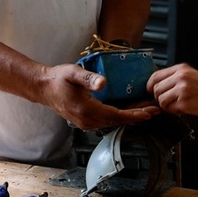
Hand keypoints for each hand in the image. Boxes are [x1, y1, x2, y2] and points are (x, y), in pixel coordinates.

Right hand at [40, 63, 158, 129]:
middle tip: (154, 110)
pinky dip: (120, 116)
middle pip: (118, 121)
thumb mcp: (73, 73)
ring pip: (113, 122)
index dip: (134, 115)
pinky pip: (107, 121)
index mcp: (86, 110)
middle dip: (137, 116)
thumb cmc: (58, 79)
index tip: (149, 112)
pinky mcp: (85, 121)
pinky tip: (128, 110)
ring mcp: (85, 123)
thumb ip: (89, 78)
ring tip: (145, 110)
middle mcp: (87, 120)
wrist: (43, 88)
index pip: (116, 115)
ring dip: (129, 117)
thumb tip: (103, 83)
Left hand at [146, 63, 197, 119]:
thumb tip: (158, 85)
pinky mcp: (184, 102)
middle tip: (169, 102)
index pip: (155, 75)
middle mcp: (180, 77)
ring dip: (167, 106)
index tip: (151, 91)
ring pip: (161, 99)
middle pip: (156, 88)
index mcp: (181, 69)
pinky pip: (170, 109)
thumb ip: (175, 78)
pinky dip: (174, 111)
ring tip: (178, 106)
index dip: (150, 86)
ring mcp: (182, 89)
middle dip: (160, 97)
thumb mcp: (192, 76)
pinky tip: (184, 109)